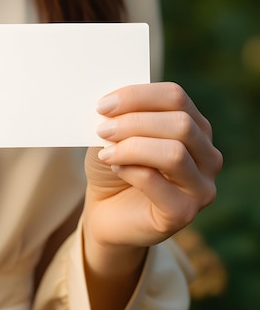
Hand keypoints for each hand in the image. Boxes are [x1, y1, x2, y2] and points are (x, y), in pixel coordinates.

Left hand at [84, 82, 222, 248]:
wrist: (107, 213)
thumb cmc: (115, 167)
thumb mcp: (115, 134)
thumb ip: (121, 116)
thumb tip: (112, 105)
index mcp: (195, 127)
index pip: (175, 97)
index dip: (138, 96)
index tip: (103, 105)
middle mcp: (208, 156)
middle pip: (180, 123)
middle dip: (135, 122)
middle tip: (102, 128)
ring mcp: (201, 187)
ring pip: (174, 153)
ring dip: (132, 147)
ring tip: (106, 152)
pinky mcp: (184, 213)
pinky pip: (157, 182)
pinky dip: (130, 171)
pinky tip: (115, 169)